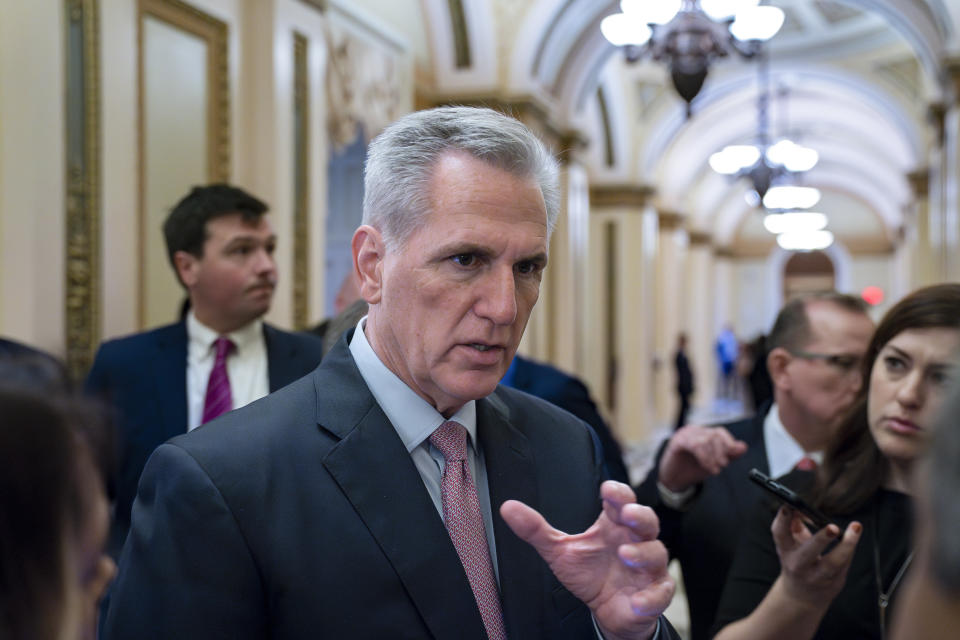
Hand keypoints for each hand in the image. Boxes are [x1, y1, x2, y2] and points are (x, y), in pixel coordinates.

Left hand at [500, 481, 674, 639]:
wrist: (606, 610)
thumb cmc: (589, 573)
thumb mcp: (559, 551)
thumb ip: (536, 530)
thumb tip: (508, 508)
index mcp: (613, 525)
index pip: (621, 501)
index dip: (617, 493)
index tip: (607, 490)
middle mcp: (634, 541)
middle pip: (646, 521)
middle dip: (639, 515)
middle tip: (627, 515)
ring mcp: (647, 567)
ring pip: (656, 553)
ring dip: (643, 553)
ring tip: (625, 556)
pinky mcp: (654, 593)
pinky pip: (661, 592)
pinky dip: (651, 597)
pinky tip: (637, 600)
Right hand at [658, 425, 746, 491]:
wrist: (673, 480)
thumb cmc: (692, 469)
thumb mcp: (714, 462)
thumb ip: (729, 455)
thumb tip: (743, 447)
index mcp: (703, 434)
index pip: (720, 432)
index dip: (728, 444)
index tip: (730, 459)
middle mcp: (694, 431)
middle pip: (714, 434)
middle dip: (721, 452)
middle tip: (722, 466)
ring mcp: (684, 435)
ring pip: (705, 440)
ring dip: (713, 457)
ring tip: (714, 469)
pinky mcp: (676, 442)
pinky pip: (694, 445)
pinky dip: (704, 457)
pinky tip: (706, 466)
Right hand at [772, 506, 861, 608]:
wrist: (801, 596)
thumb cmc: (797, 562)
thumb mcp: (790, 544)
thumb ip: (794, 525)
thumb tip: (802, 509)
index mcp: (786, 551)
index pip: (780, 534)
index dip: (782, 519)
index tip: (789, 506)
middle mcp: (799, 565)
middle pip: (809, 551)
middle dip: (821, 539)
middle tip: (833, 527)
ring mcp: (817, 576)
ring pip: (833, 562)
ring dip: (846, 545)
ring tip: (855, 529)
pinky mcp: (833, 582)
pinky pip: (845, 563)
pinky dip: (850, 548)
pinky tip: (855, 535)